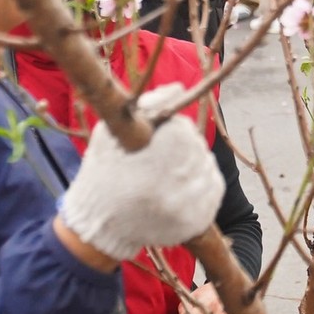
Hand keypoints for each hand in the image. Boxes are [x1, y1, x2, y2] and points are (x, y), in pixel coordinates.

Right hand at [59, 85, 225, 262]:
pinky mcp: (199, 219)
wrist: (100, 225)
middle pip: (196, 147)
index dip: (168, 133)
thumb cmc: (102, 174)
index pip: (182, 129)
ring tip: (166, 176)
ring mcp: (192, 203)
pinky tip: (179, 188)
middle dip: (180, 149)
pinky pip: (213, 189)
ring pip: (206, 166)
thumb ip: (149, 104)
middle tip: (158, 162)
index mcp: (163, 152)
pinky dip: (201, 184)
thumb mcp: (113, 131)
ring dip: (192, 166)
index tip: (153, 143)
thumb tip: (179, 88)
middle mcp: (182, 179)